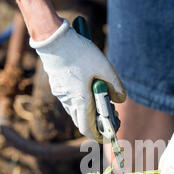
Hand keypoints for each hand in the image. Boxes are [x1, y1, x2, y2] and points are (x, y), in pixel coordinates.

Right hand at [29, 18, 125, 141]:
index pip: (87, 129)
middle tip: (112, 113)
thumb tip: (120, 99)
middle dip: (97, 122)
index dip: (98, 135)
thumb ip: (116, 86)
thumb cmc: (80, 52)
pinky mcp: (57, 87)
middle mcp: (69, 101)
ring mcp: (61, 94)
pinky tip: (90, 88)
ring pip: (76, 111)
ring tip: (103, 98)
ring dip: (89, 111)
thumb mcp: (105, 67)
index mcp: (81, 100)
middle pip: (83, 121)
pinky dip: (82, 101)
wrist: (53, 38)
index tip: (109, 134)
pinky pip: (71, 101)